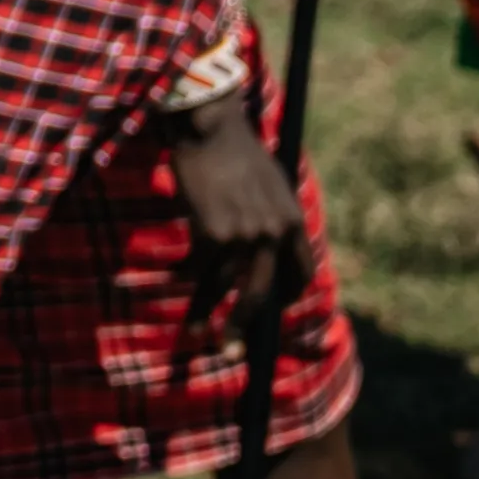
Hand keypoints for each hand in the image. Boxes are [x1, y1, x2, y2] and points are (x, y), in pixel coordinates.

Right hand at [159, 97, 306, 322]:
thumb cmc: (239, 151)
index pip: (301, 275)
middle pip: (261, 295)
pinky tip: (177, 279)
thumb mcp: (273, 184)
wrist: (211, 128)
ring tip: (199, 334)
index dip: (286, 296)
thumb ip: (274, 218)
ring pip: (224, 289)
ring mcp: (241, 238)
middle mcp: (272, 236)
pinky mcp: (210, 235)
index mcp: (294, 222)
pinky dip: (186, 276)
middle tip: (236, 350)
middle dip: (246, 325)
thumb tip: (268, 249)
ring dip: (208, 315)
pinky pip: (198, 267)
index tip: (272, 307)